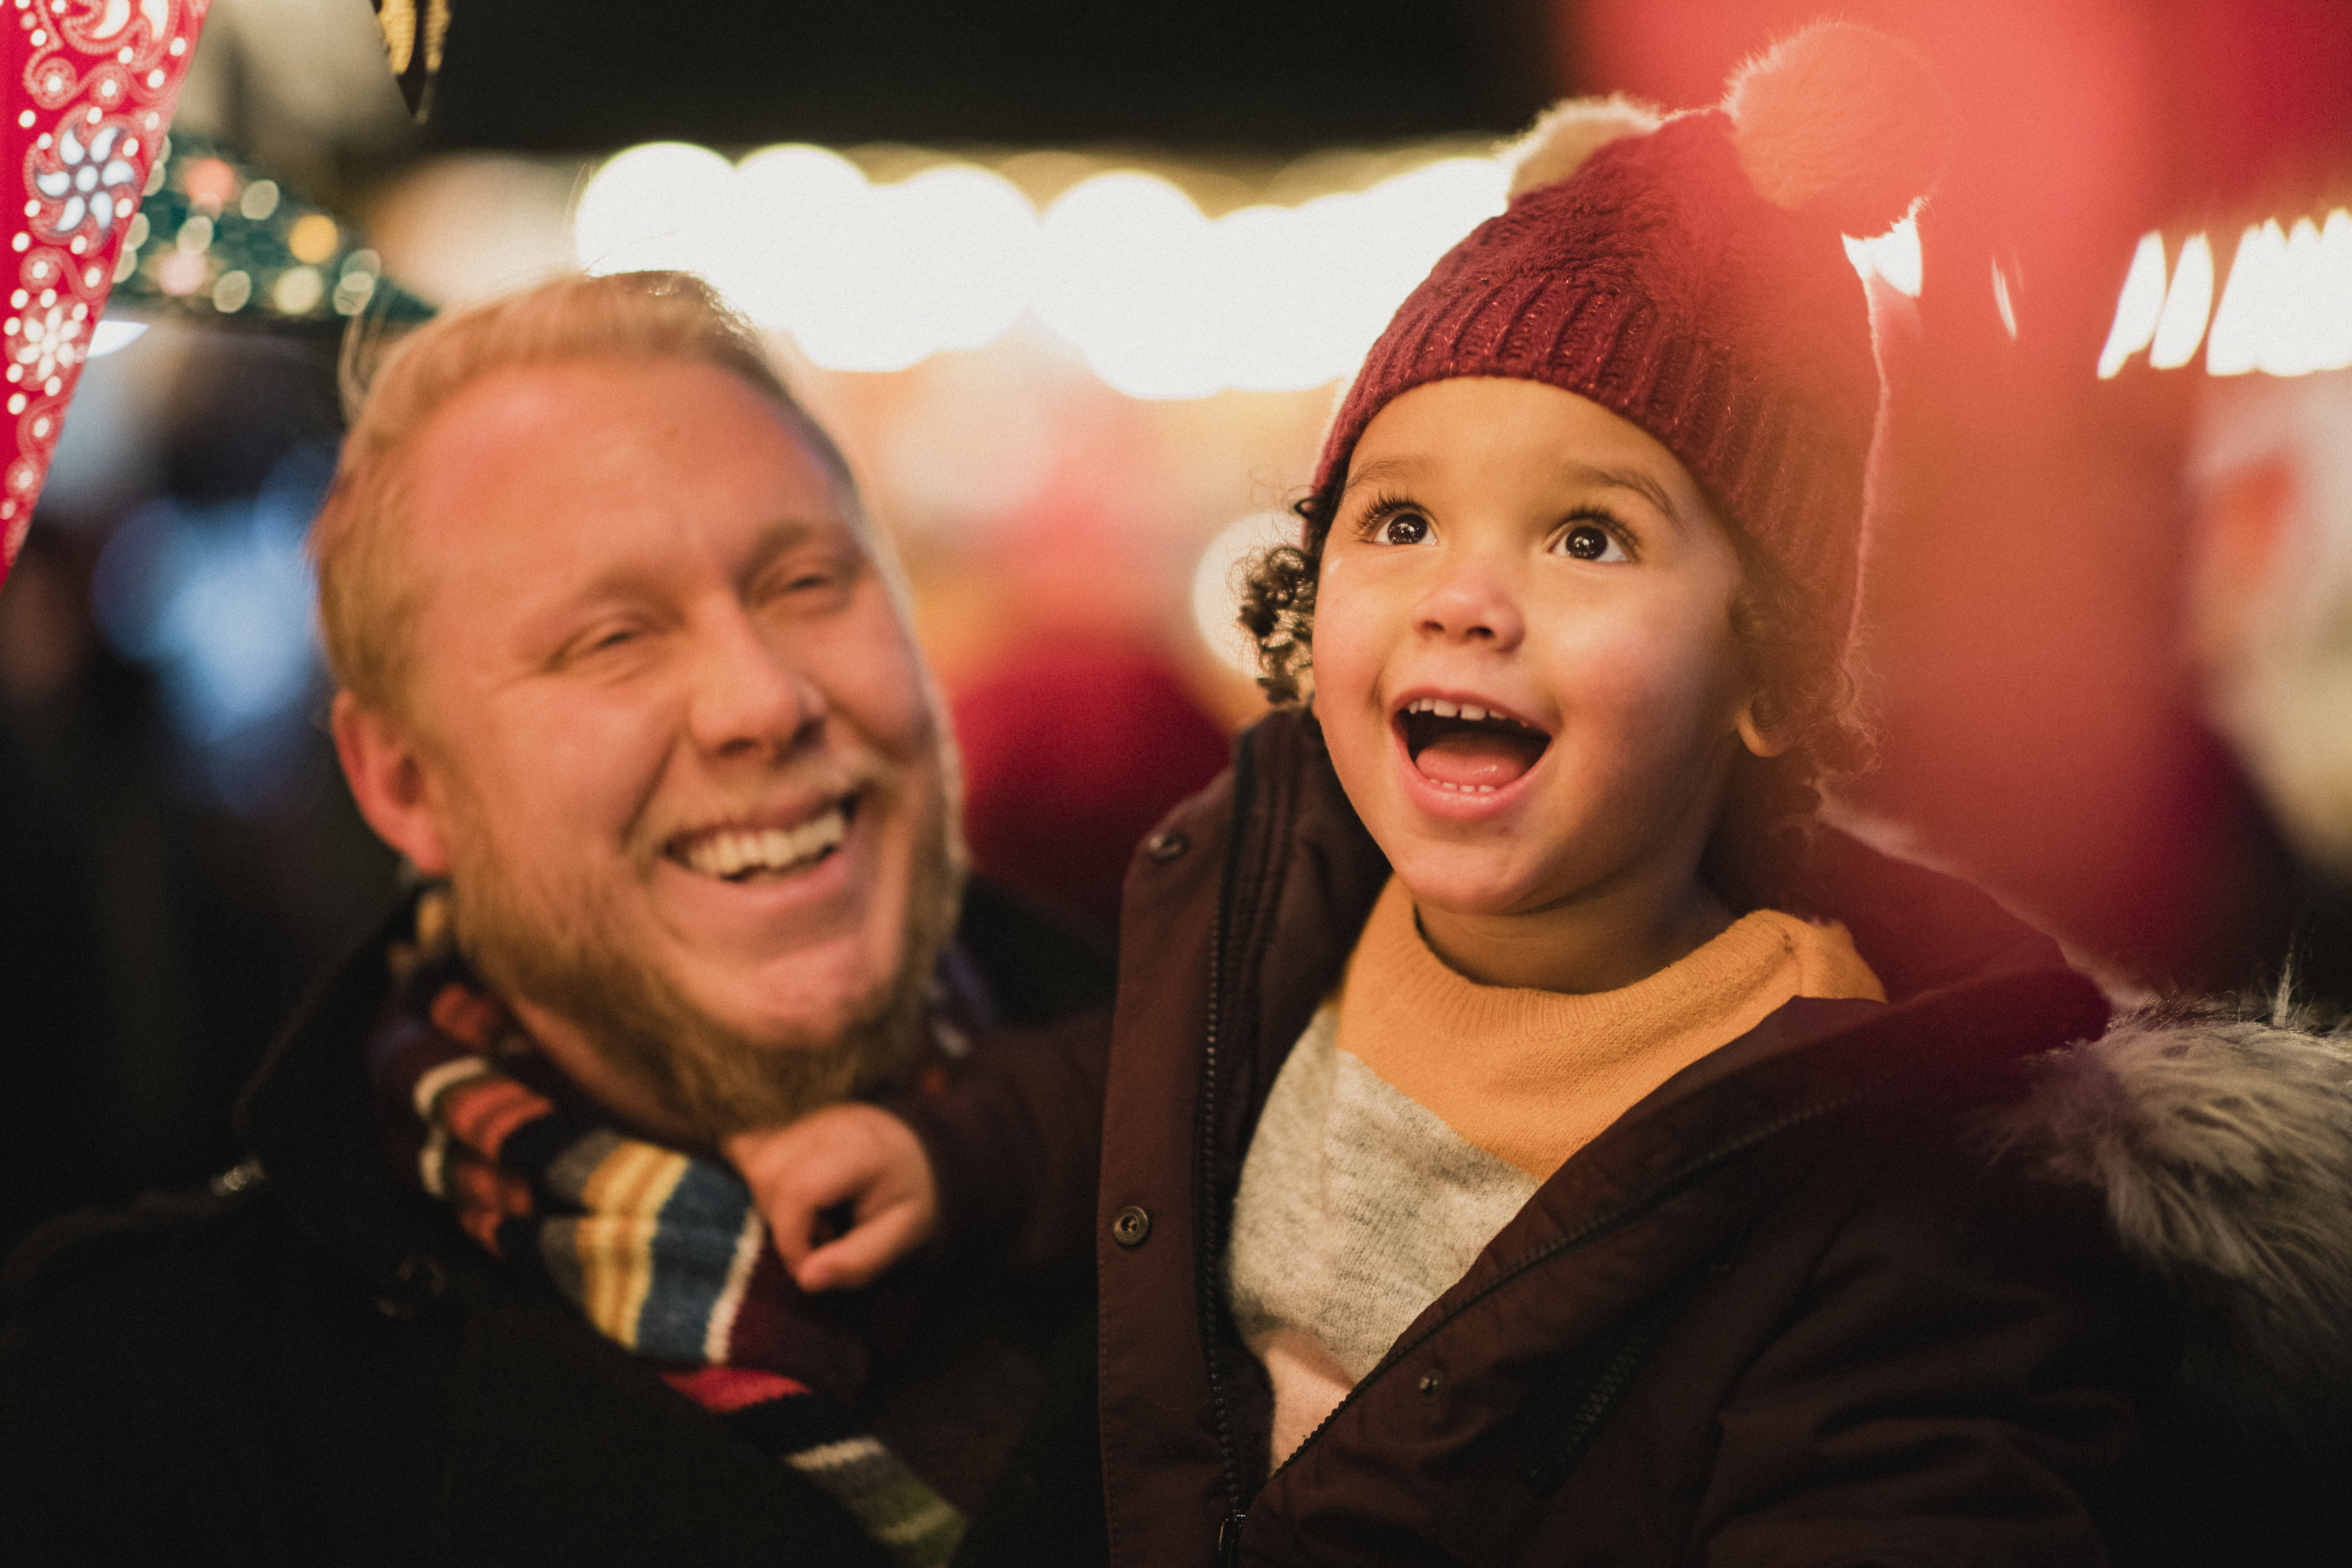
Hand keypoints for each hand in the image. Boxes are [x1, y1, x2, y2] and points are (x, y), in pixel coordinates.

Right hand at [723, 1105, 938, 1292]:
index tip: (810, 1268)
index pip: (798, 1190)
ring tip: (810, 1218)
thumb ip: (859, 1260)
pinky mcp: (782, 1124)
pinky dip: (760, 1186)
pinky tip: (791, 1200)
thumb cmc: (909, 1193)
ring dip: (768, 1205)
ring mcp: (799, 1119)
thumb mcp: (903, 1233)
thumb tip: (805, 1279)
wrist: (915, 1148)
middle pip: (765, 1174)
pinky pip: (747, 1153)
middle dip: (780, 1222)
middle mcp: (822, 1124)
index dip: (792, 1241)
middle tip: (818, 1238)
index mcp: (857, 1148)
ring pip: (751, 1164)